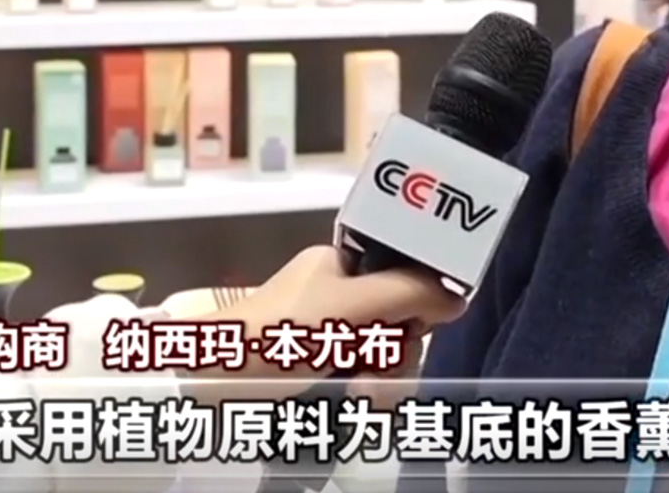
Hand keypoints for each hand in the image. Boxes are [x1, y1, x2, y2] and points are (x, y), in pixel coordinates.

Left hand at [191, 246, 462, 398]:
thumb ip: (407, 293)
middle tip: (372, 364)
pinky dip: (366, 396)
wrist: (211, 385)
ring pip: (388, 359)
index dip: (417, 302)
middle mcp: (339, 298)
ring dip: (382, 381)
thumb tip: (458, 296)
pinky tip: (350, 402)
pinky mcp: (324, 377)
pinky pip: (369, 383)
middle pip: (400, 323)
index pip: (405, 274)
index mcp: (340, 266)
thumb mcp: (347, 305)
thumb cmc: (276, 333)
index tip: (415, 323)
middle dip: (395, 351)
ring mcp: (332, 340)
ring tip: (356, 393)